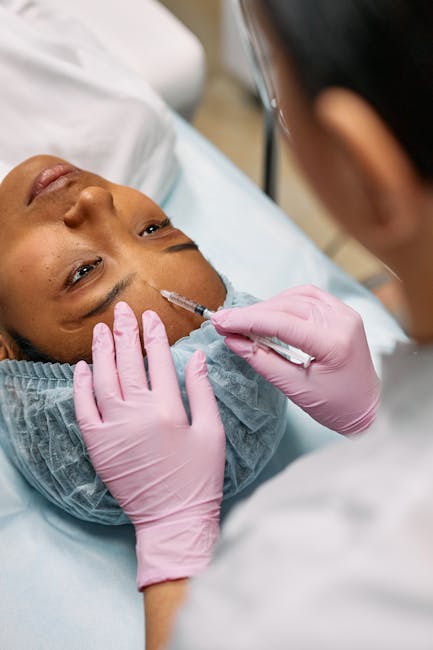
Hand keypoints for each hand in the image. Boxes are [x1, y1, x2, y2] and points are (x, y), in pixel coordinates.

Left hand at [73, 302, 225, 588]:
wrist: (172, 519)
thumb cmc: (199, 478)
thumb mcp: (211, 432)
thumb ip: (201, 391)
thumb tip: (197, 356)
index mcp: (168, 409)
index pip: (158, 359)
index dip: (153, 335)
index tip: (150, 317)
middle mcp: (137, 413)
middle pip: (128, 362)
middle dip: (125, 332)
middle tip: (122, 310)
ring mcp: (113, 429)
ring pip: (103, 379)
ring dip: (102, 351)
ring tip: (102, 329)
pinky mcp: (98, 445)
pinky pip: (84, 408)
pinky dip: (81, 386)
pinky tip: (83, 367)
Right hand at [211, 285, 379, 434]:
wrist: (368, 408)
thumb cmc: (335, 405)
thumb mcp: (295, 388)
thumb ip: (262, 361)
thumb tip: (232, 340)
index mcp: (334, 344)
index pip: (282, 323)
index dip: (247, 320)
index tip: (220, 321)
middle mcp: (342, 321)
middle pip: (287, 306)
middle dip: (252, 313)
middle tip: (224, 321)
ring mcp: (345, 313)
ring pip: (296, 297)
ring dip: (267, 306)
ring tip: (243, 320)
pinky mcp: (342, 312)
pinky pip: (308, 296)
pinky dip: (284, 301)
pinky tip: (268, 313)